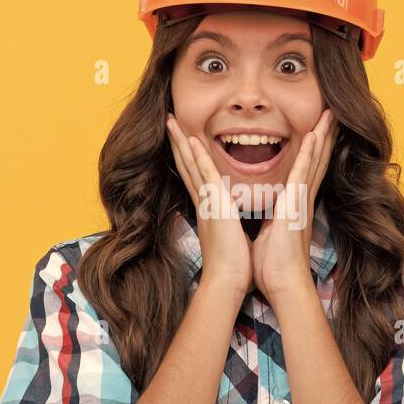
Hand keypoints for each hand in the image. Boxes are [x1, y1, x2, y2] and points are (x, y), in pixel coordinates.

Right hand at [165, 113, 252, 301]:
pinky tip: (191, 140)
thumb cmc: (233, 265)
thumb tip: (234, 222)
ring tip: (171, 121)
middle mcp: (203, 203)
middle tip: (168, 122)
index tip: (183, 139)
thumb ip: (230, 224)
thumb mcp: (232, 236)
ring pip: (191, 165)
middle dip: (177, 143)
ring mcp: (207, 202)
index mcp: (209, 209)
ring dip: (181, 142)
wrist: (228, 281)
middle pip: (186, 166)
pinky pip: (205, 175)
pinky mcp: (214, 205)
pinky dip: (197, 158)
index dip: (188, 157)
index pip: (195, 176)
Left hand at [251, 109, 335, 304]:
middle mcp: (302, 199)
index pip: (306, 170)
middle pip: (317, 159)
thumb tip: (264, 220)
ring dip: (322, 136)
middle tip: (331, 112)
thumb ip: (269, 222)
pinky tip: (314, 136)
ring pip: (315, 160)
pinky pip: (304, 174)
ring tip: (329, 114)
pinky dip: (310, 154)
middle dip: (324, 135)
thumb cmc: (274, 266)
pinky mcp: (296, 206)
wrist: (282, 284)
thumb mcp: (268, 235)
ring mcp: (301, 201)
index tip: (318, 128)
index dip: (314, 148)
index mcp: (295, 205)